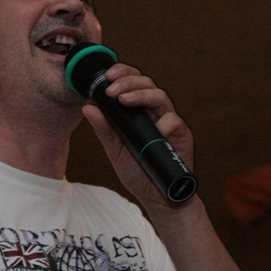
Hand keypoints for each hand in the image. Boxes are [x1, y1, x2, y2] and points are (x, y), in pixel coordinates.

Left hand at [81, 63, 194, 208]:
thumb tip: (88, 107)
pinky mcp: (182, 135)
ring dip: (142, 94)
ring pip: (161, 96)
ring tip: (125, 100)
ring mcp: (169, 122)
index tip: (107, 76)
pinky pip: (174, 120)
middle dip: (129, 81)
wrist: (157, 197)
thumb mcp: (115, 150)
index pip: (133, 83)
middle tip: (112, 89)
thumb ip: (104, 129)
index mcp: (139, 112)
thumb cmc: (139, 172)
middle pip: (147, 83)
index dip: (123, 74)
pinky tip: (154, 130)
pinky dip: (164, 123)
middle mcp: (155, 113)